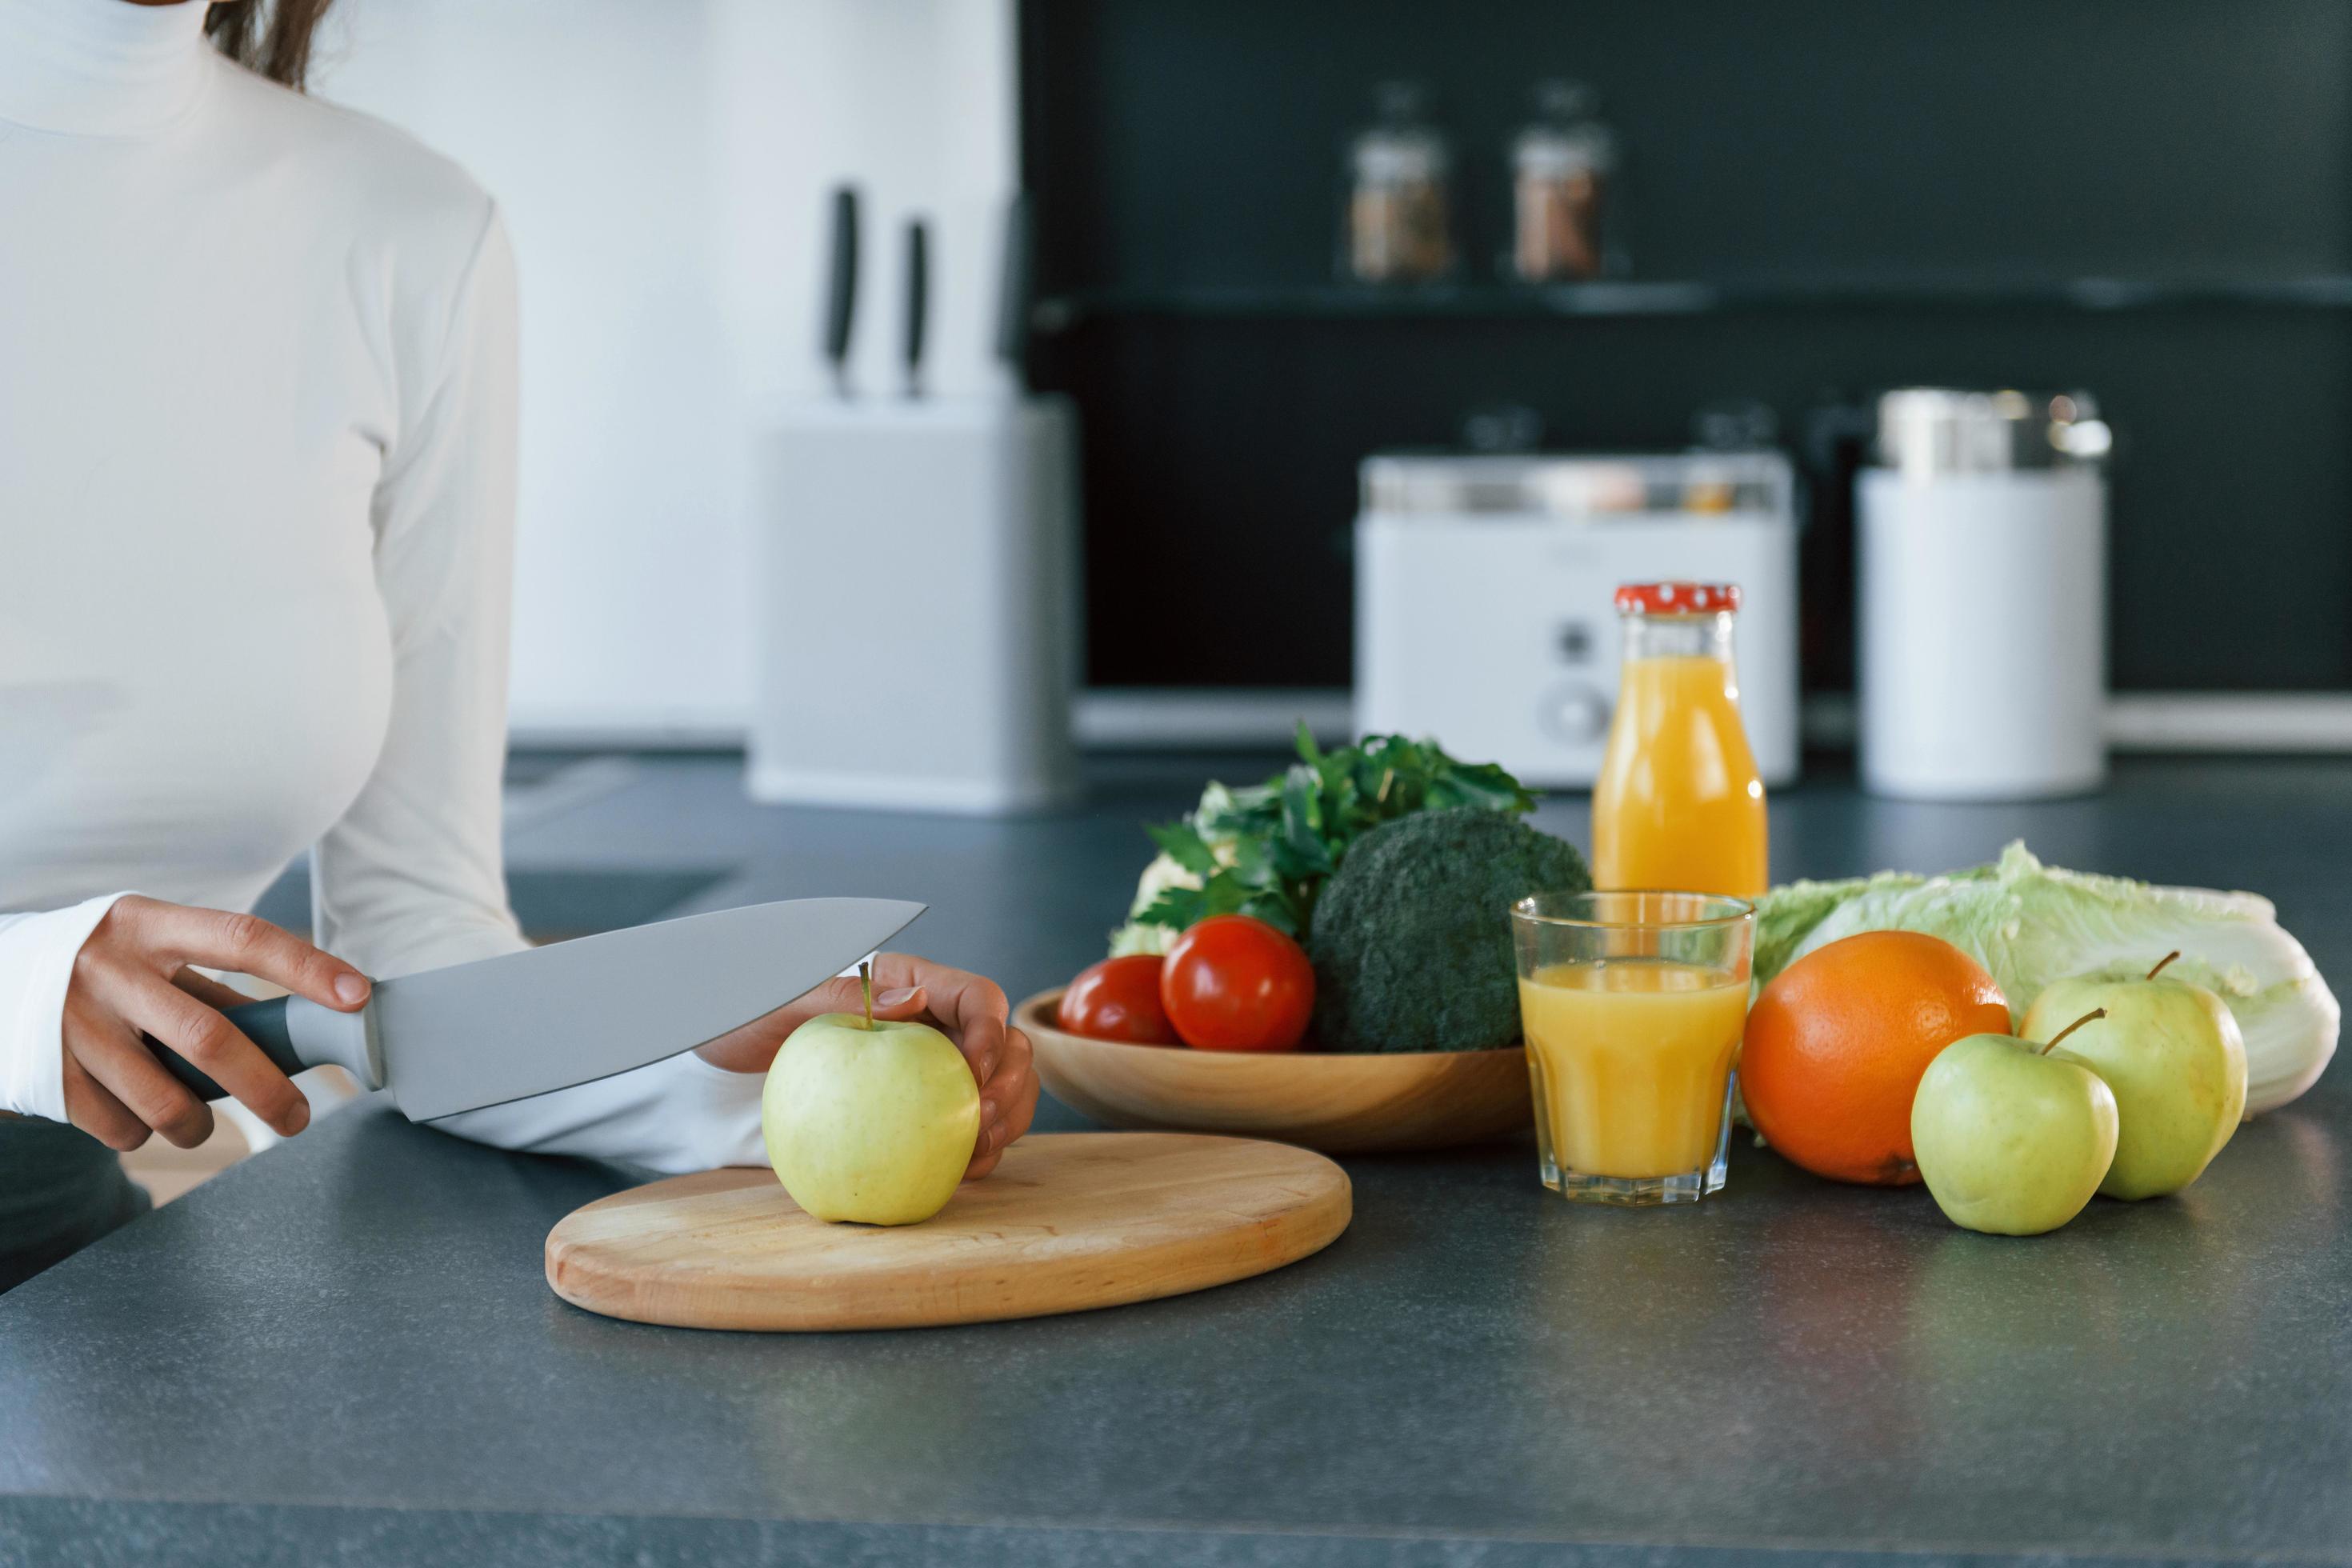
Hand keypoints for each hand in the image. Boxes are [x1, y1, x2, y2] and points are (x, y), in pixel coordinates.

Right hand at [61, 896, 371, 1151]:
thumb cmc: (102, 967)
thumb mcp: (153, 953)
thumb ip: (215, 986)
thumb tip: (300, 1025)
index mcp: (150, 925)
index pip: (244, 939)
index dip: (306, 968)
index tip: (357, 997)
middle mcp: (108, 968)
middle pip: (208, 1037)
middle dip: (266, 1087)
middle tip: (297, 1117)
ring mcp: (72, 1021)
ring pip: (164, 1098)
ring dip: (201, 1126)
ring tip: (207, 1126)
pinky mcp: (46, 1072)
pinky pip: (119, 1126)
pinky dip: (143, 1133)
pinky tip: (138, 1115)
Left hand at [698, 952, 1038, 1179]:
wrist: (722, 1070)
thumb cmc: (747, 1022)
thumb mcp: (779, 1002)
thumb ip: (838, 995)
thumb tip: (912, 1001)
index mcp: (910, 983)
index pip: (978, 996)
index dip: (993, 1032)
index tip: (975, 1073)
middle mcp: (934, 1025)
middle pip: (1008, 1045)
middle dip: (1011, 1083)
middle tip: (980, 1124)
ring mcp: (931, 1071)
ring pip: (1002, 1090)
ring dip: (1007, 1120)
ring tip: (977, 1153)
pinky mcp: (923, 1113)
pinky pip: (969, 1132)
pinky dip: (980, 1152)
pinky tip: (962, 1172)